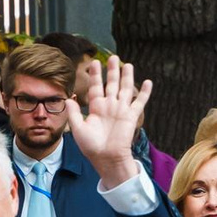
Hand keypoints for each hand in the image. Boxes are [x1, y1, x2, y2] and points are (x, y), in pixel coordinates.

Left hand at [59, 56, 152, 182]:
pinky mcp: (131, 116)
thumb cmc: (91, 147)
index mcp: (96, 108)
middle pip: (111, 84)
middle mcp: (109, 106)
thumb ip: (74, 113)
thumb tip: (68, 98)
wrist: (106, 158)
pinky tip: (148, 82)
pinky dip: (144, 92)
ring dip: (127, 77)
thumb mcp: (78, 129)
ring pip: (125, 89)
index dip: (95, 75)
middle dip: (112, 71)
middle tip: (113, 57)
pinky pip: (139, 101)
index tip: (94, 62)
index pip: (96, 87)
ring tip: (128, 64)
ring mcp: (121, 110)